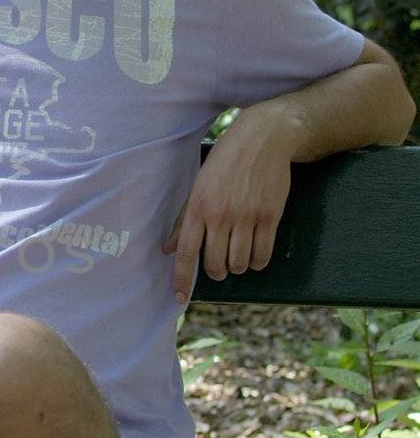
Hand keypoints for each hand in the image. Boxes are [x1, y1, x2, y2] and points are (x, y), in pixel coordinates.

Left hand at [163, 107, 298, 304]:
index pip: (186, 253)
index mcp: (198, 207)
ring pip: (240, 263)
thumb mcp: (198, 185)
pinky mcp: (270, 216)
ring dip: (238, 267)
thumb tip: (167, 249)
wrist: (263, 139)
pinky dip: (258, 262)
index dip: (182, 280)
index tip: (180, 299)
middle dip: (217, 272)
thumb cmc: (225, 161)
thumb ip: (183, 220)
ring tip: (238, 259)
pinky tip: (256, 255)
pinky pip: (263, 254)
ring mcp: (247, 216)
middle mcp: (221, 215)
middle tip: (219, 268)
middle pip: (215, 264)